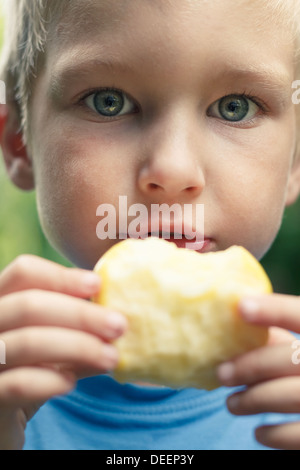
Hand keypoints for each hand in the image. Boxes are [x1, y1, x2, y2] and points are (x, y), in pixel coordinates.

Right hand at [0, 255, 126, 448]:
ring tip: (111, 357)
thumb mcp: (55, 344)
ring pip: (28, 342)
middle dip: (80, 314)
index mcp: (1, 302)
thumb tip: (117, 319)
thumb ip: (78, 329)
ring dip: (77, 347)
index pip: (24, 272)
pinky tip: (72, 383)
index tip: (98, 285)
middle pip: (29, 305)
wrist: (2, 420)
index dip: (61, 276)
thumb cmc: (32, 370)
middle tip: (119, 326)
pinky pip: (18, 383)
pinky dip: (50, 380)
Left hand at [217, 294, 299, 449]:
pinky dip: (274, 434)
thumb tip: (235, 325)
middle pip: (291, 358)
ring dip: (253, 400)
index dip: (275, 310)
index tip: (241, 307)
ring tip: (231, 403)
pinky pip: (297, 434)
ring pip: (290, 395)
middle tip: (222, 374)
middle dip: (252, 365)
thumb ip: (279, 340)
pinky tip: (258, 433)